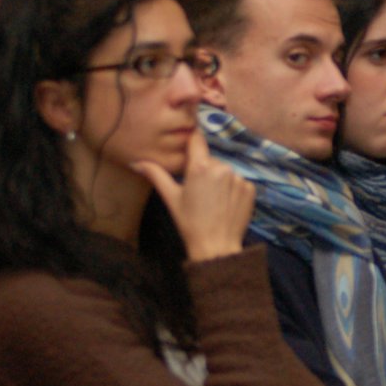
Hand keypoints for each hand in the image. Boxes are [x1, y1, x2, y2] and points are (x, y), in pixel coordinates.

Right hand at [134, 130, 255, 261]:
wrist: (216, 246)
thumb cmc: (190, 223)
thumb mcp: (171, 198)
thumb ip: (155, 175)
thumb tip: (135, 162)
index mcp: (200, 166)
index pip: (197, 139)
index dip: (192, 142)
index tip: (189, 149)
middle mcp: (222, 167)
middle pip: (210, 159)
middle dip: (204, 170)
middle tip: (198, 191)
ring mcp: (239, 177)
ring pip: (225, 171)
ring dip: (219, 180)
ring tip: (212, 201)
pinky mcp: (250, 188)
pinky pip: (239, 182)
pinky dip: (233, 189)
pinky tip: (225, 204)